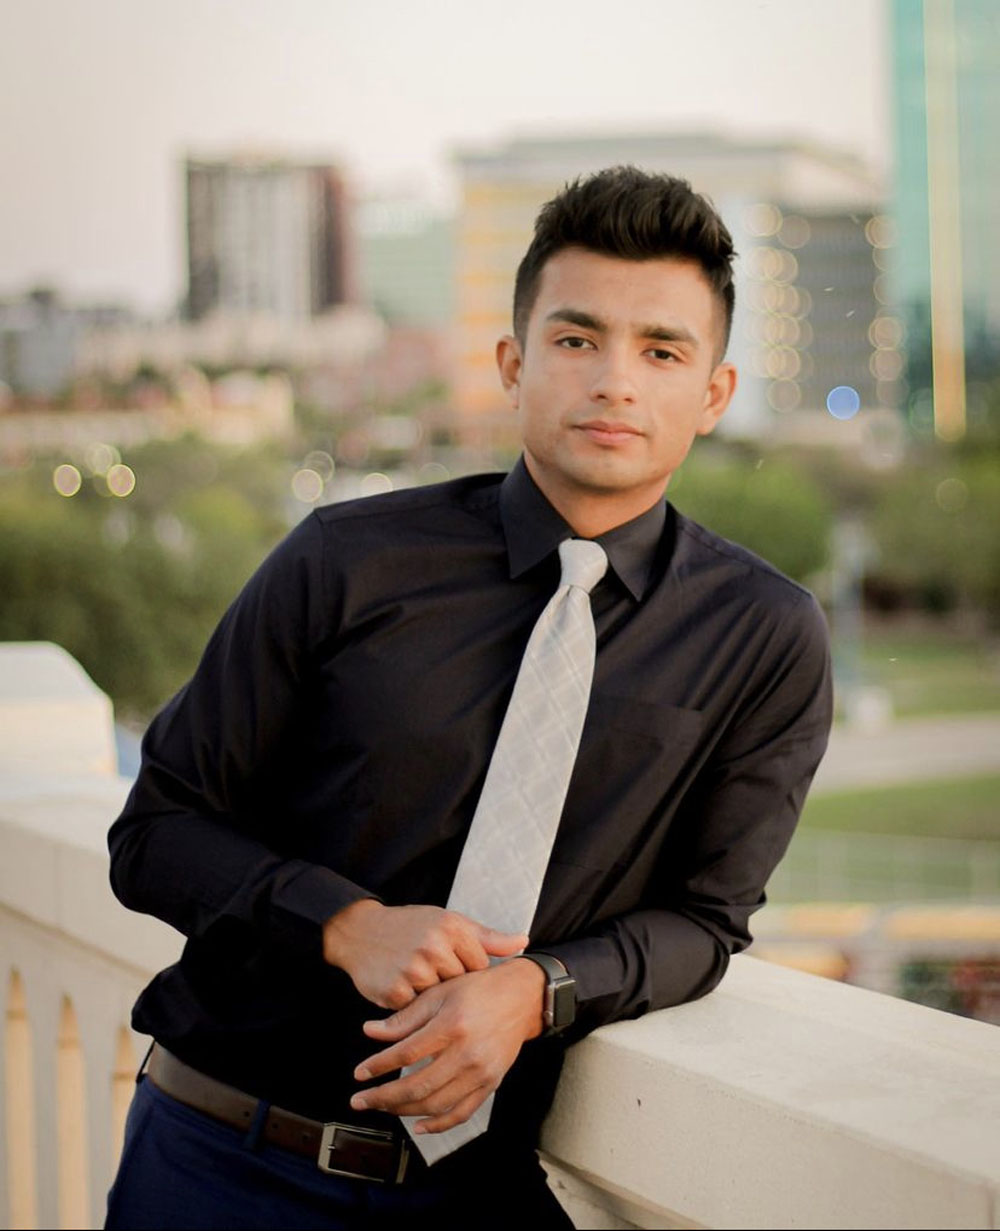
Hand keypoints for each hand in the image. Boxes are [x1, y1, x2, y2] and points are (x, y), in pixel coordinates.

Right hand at [322, 899, 527, 1009]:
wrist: (359, 932)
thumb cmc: (410, 926)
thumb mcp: (447, 921)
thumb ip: (487, 936)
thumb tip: (524, 941)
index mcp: (452, 927)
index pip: (480, 965)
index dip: (468, 970)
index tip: (452, 963)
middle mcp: (434, 947)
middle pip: (462, 986)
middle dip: (451, 986)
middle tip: (431, 970)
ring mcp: (413, 971)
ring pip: (441, 1003)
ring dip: (432, 999)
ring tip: (416, 977)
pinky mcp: (394, 993)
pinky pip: (417, 1014)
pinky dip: (412, 1007)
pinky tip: (403, 988)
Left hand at [348, 957, 546, 1133]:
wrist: (521, 998)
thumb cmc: (479, 990)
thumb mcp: (440, 992)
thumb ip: (406, 1016)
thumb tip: (369, 1031)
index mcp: (452, 1025)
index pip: (406, 1053)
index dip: (379, 1066)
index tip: (359, 1074)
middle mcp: (467, 1053)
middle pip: (418, 1086)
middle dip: (383, 1097)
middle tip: (360, 1101)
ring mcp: (481, 1072)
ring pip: (436, 1104)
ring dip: (404, 1111)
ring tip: (382, 1107)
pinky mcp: (491, 1084)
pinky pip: (461, 1113)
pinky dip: (438, 1124)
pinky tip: (418, 1126)